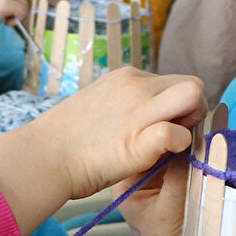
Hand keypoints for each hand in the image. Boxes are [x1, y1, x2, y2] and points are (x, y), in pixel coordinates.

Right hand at [0, 0, 66, 37]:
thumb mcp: (7, 1)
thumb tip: (48, 2)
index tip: (60, 0)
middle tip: (52, 9)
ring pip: (32, 1)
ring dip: (29, 13)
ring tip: (16, 19)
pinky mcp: (4, 0)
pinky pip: (24, 10)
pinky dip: (19, 19)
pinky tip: (6, 22)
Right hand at [0, 67, 206, 235]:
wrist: (41, 157)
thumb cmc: (65, 140)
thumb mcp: (100, 106)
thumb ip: (125, 105)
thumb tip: (145, 116)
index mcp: (126, 77)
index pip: (173, 82)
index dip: (178, 106)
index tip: (167, 126)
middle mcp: (136, 86)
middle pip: (192, 85)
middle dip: (194, 110)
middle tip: (177, 135)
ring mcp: (139, 110)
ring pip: (194, 95)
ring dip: (194, 121)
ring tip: (174, 144)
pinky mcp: (140, 140)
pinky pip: (179, 134)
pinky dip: (180, 146)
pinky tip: (160, 157)